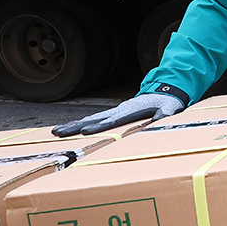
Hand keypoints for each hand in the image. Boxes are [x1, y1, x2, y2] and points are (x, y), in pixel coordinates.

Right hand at [52, 93, 183, 136]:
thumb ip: (167, 113)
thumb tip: (164, 117)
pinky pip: (95, 120)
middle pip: (94, 119)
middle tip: (58, 133)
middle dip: (76, 127)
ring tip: (57, 132)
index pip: (112, 120)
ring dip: (74, 126)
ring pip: (90, 119)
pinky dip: (81, 124)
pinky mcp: (114, 114)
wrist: (163, 92)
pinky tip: (71, 129)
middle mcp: (118, 110)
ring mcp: (114, 112)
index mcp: (130, 111)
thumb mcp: (170, 107)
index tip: (85, 132)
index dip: (99, 126)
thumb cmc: (166, 102)